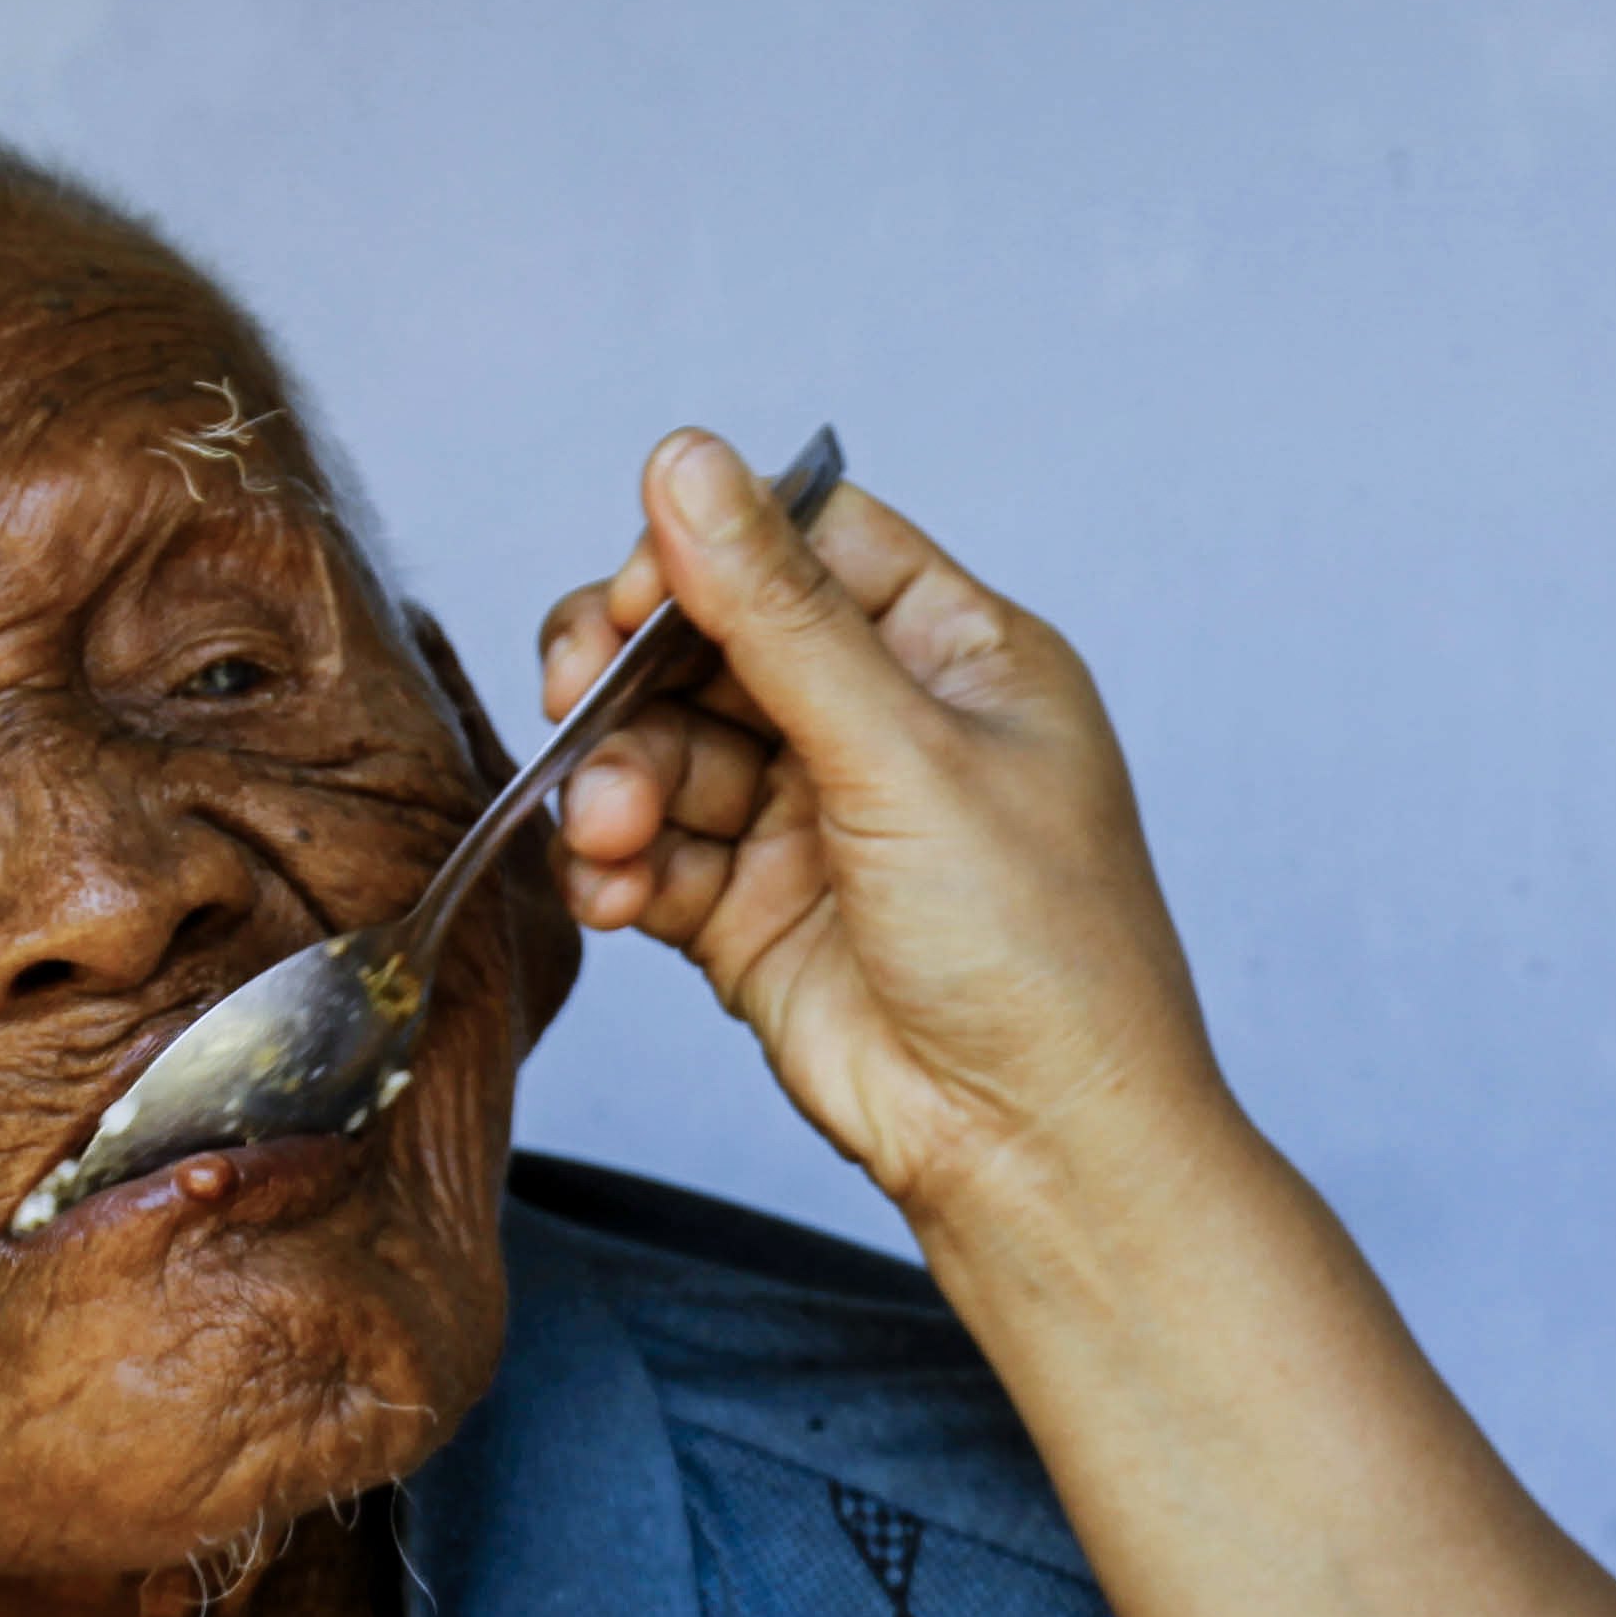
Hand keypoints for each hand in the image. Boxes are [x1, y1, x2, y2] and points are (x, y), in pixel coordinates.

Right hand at [544, 430, 1229, 1231]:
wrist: (1034, 1152)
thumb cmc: (1040, 956)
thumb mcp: (906, 756)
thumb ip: (779, 614)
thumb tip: (687, 464)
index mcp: (959, 657)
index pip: (808, 546)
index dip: (710, 554)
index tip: (636, 594)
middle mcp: (884, 726)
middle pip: (712, 639)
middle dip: (631, 671)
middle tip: (575, 697)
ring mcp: (814, 820)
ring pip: (664, 748)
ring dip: (615, 781)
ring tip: (611, 834)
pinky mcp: (753, 911)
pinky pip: (651, 850)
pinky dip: (615, 863)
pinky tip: (612, 890)